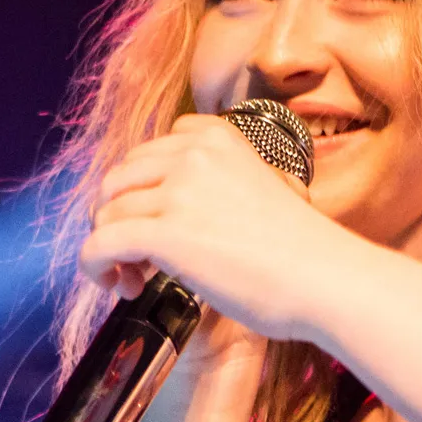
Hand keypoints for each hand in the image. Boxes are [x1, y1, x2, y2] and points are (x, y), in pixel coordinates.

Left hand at [80, 114, 351, 343]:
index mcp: (216, 137)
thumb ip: (227, 184)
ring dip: (111, 249)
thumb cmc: (305, 250)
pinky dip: (95, 266)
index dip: (142, 193)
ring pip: (106, 213)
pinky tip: (117, 284)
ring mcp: (178, 191)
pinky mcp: (166, 233)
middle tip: (140, 260)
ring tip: (136, 280)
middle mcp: (193, 154)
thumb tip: (198, 211)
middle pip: (118, 180)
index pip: (148, 153)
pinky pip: (100, 244)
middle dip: (119, 218)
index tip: (156, 225)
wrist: (327, 278)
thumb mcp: (267, 188)